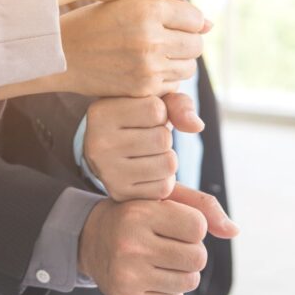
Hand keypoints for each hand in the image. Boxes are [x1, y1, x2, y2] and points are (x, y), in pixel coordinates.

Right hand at [0, 0, 208, 99]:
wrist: (62, 53)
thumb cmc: (96, 22)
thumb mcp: (129, 2)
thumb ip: (169, 8)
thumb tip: (209, 24)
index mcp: (148, 7)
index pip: (195, 17)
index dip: (186, 21)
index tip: (171, 24)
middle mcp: (151, 36)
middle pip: (196, 44)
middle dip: (186, 42)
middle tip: (165, 41)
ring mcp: (148, 65)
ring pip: (189, 66)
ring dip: (178, 62)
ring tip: (155, 55)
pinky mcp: (143, 88)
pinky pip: (174, 85)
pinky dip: (165, 79)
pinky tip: (145, 70)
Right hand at [78, 190, 237, 294]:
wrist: (91, 239)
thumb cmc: (137, 214)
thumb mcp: (163, 197)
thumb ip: (203, 206)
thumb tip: (234, 231)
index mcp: (139, 214)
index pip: (198, 227)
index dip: (193, 226)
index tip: (174, 222)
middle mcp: (130, 245)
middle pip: (198, 258)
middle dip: (192, 251)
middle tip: (170, 243)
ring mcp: (127, 276)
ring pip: (189, 281)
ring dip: (183, 271)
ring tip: (161, 258)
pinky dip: (169, 288)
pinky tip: (150, 274)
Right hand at [84, 93, 204, 200]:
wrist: (108, 150)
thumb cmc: (134, 118)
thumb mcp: (152, 100)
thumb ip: (178, 104)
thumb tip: (197, 126)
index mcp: (101, 113)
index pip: (156, 110)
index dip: (161, 113)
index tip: (144, 117)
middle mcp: (97, 143)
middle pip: (163, 139)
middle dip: (164, 137)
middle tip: (146, 138)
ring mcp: (107, 171)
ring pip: (168, 164)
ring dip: (167, 158)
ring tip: (148, 153)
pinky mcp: (120, 194)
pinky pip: (164, 187)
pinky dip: (164, 179)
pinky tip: (147, 171)